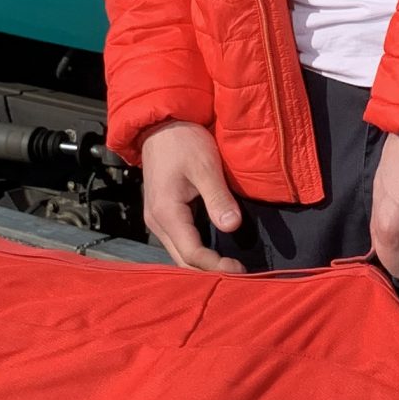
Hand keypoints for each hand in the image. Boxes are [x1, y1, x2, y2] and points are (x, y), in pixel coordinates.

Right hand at [139, 120, 244, 272]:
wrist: (161, 124)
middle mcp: (157, 222)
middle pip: (182, 261)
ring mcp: (157, 219)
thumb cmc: (183, 140)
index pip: (192, 253)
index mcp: (166, 213)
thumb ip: (217, 197)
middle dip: (209, 272)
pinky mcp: (163, 214)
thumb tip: (232, 226)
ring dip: (203, 265)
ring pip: (179, 254)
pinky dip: (197, 252)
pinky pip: (180, 242)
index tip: (241, 269)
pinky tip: (215, 253)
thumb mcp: (205, 166)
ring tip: (230, 267)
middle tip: (239, 275)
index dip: (216, 266)